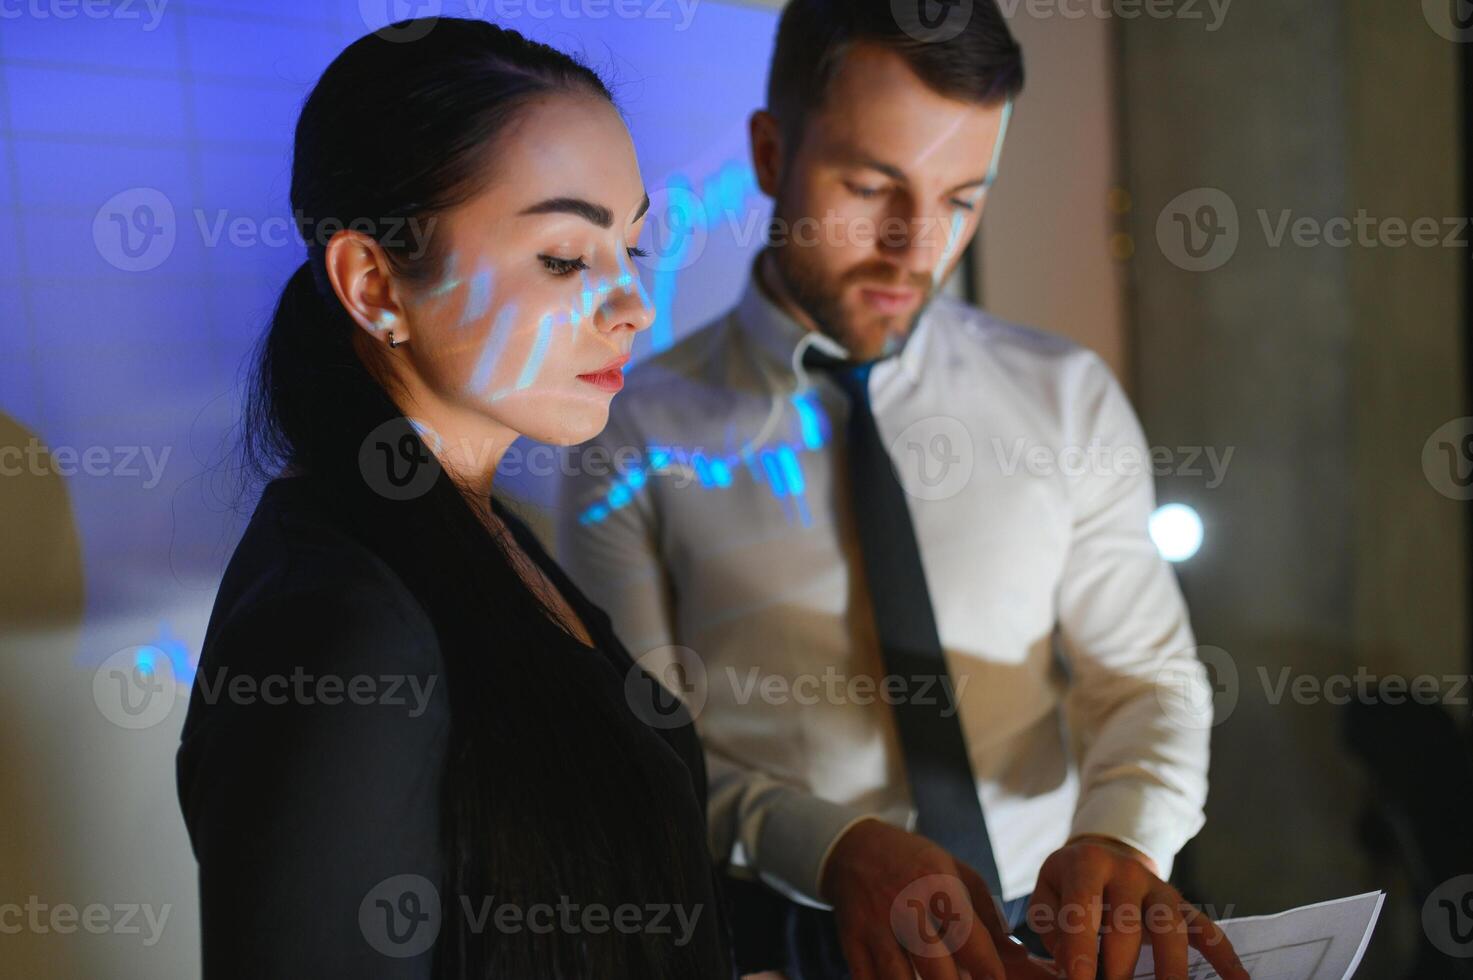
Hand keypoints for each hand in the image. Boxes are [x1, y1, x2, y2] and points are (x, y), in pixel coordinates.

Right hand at [821, 817, 1056, 979]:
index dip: (989, 971)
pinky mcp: (851, 940)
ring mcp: (875, 925)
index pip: (970, 938)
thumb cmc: (917, 864)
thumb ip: (990, 915)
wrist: (855, 847)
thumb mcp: (958, 873)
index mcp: (937, 884)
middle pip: (936, 970)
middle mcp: (905, 905)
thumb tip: (1017, 955)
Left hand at [1028, 835, 1249, 979]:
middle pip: (1128, 924)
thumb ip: (1053, 928)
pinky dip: (1226, 958)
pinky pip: (1208, 931)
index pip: (1082, 908)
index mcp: (1087, 865)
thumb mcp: (1047, 894)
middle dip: (1119, 968)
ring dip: (1170, 969)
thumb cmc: (1068, 884)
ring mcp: (1161, 889)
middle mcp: (1128, 873)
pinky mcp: (1184, 907)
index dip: (1080, 948)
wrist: (1103, 853)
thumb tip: (1072, 965)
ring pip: (1172, 928)